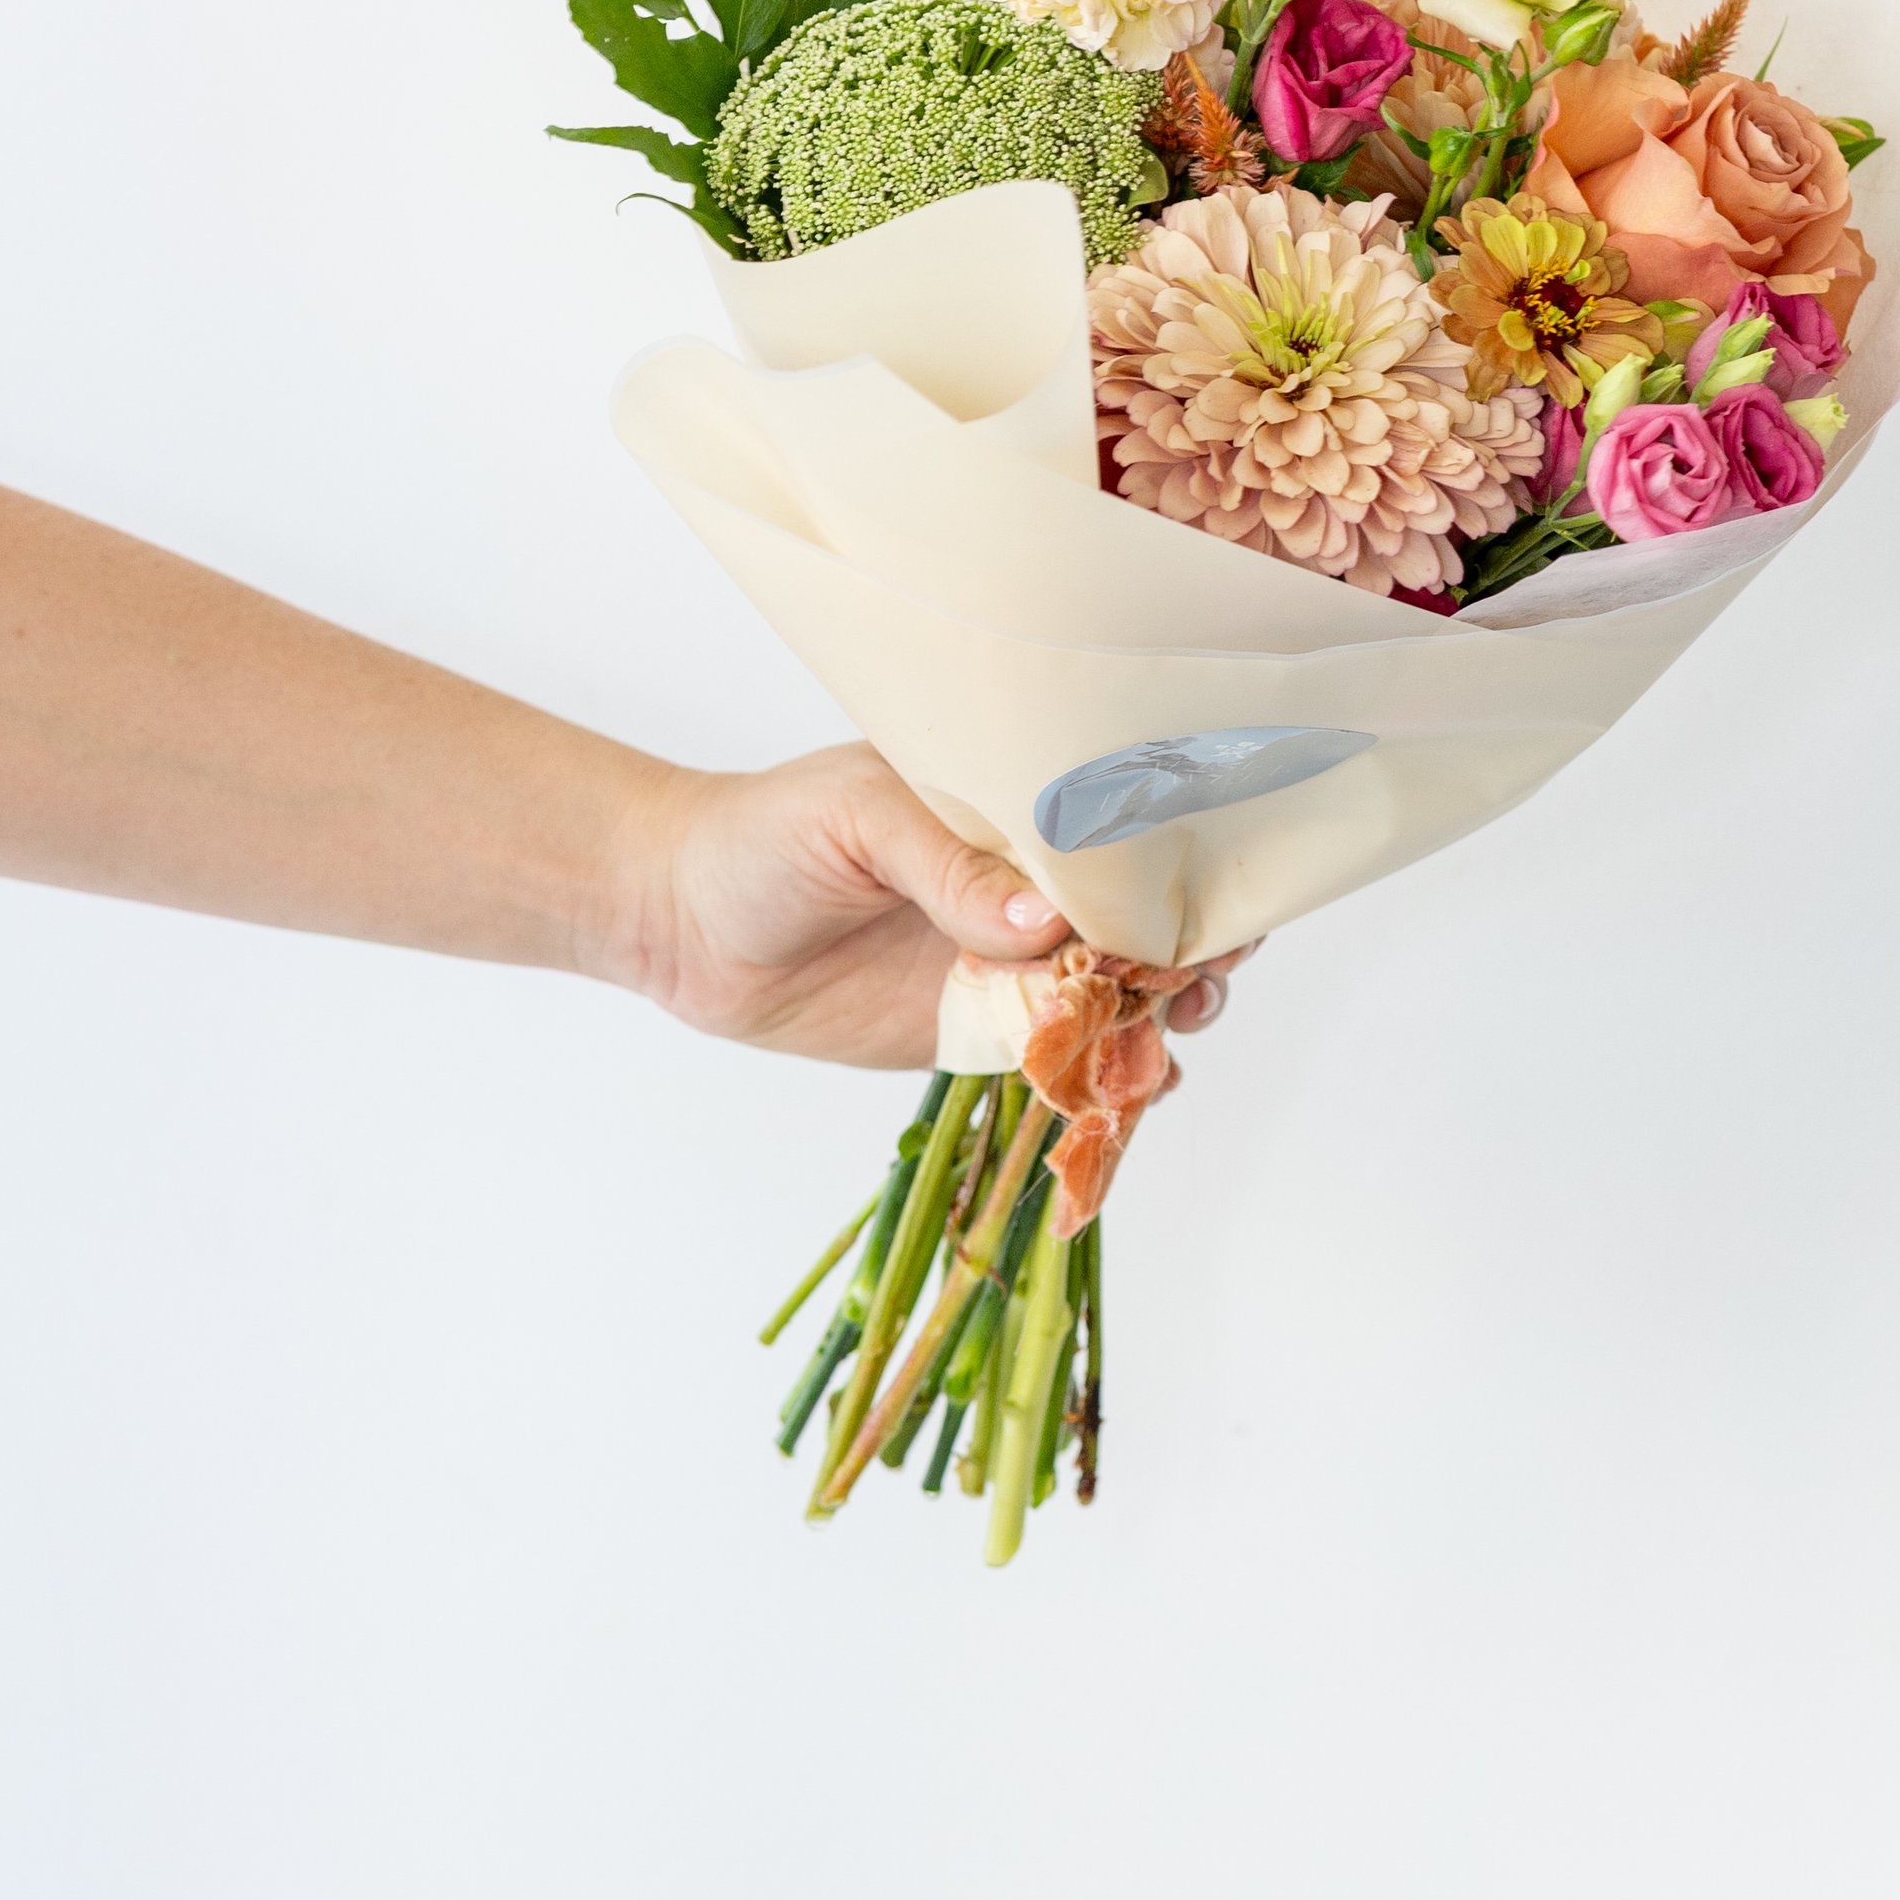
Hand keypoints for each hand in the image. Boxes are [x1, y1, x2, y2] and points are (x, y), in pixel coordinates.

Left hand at [603, 741, 1239, 1069]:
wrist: (685, 922)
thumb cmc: (768, 835)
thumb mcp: (858, 818)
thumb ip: (950, 867)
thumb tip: (1045, 924)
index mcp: (1016, 809)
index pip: (1125, 828)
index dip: (1182, 860)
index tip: (1215, 894)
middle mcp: (1028, 886)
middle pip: (1146, 918)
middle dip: (1195, 944)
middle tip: (1200, 974)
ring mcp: (1009, 964)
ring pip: (1121, 996)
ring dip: (1164, 1016)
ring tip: (1169, 1030)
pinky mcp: (977, 1035)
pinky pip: (1061, 1062)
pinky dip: (1107, 1080)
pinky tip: (1130, 1091)